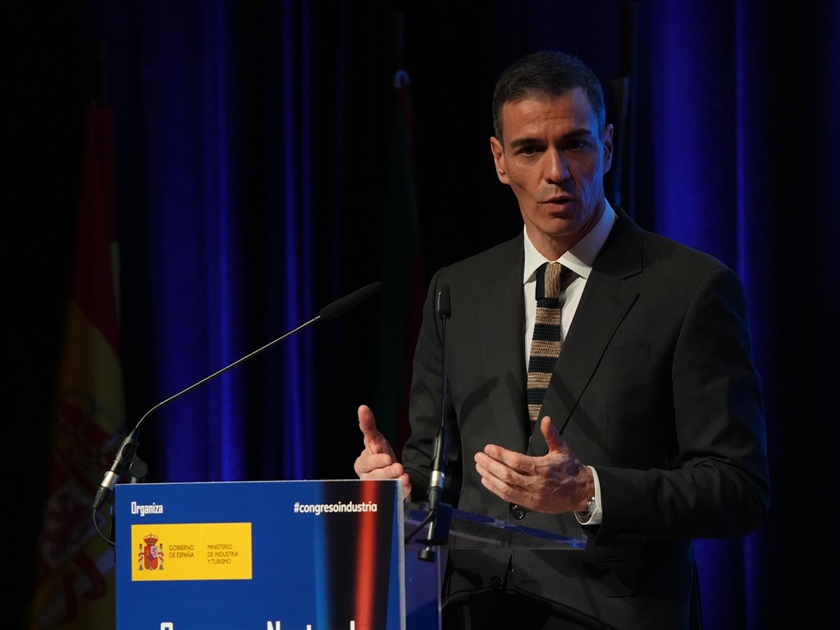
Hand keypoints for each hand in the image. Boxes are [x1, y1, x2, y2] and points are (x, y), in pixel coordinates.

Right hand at [353, 404, 411, 499]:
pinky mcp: (390, 495)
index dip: (376, 461)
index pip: (367, 463)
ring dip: (395, 482)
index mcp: (362, 464)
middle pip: (375, 477)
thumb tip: (362, 408)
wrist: (389, 469)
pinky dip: (402, 491)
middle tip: (399, 467)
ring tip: (404, 476)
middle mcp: (368, 478)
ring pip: (384, 487)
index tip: (387, 458)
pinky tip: (407, 485)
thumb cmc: (378, 453)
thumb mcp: (374, 439)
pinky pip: (395, 495)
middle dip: (387, 472)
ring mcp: (378, 488)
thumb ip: (368, 426)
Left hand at [474, 416, 592, 513]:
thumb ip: (551, 434)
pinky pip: (509, 498)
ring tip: (479, 468)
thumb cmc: (571, 470)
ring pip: (506, 487)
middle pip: (507, 475)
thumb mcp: (562, 449)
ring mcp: (532, 495)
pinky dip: (496, 490)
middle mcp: (536, 483)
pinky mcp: (530, 504)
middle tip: (479, 457)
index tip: (488, 448)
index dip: (500, 455)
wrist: (582, 493)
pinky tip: (487, 481)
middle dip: (490, 465)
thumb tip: (546, 419)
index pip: (516, 461)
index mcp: (543, 468)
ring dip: (490, 477)